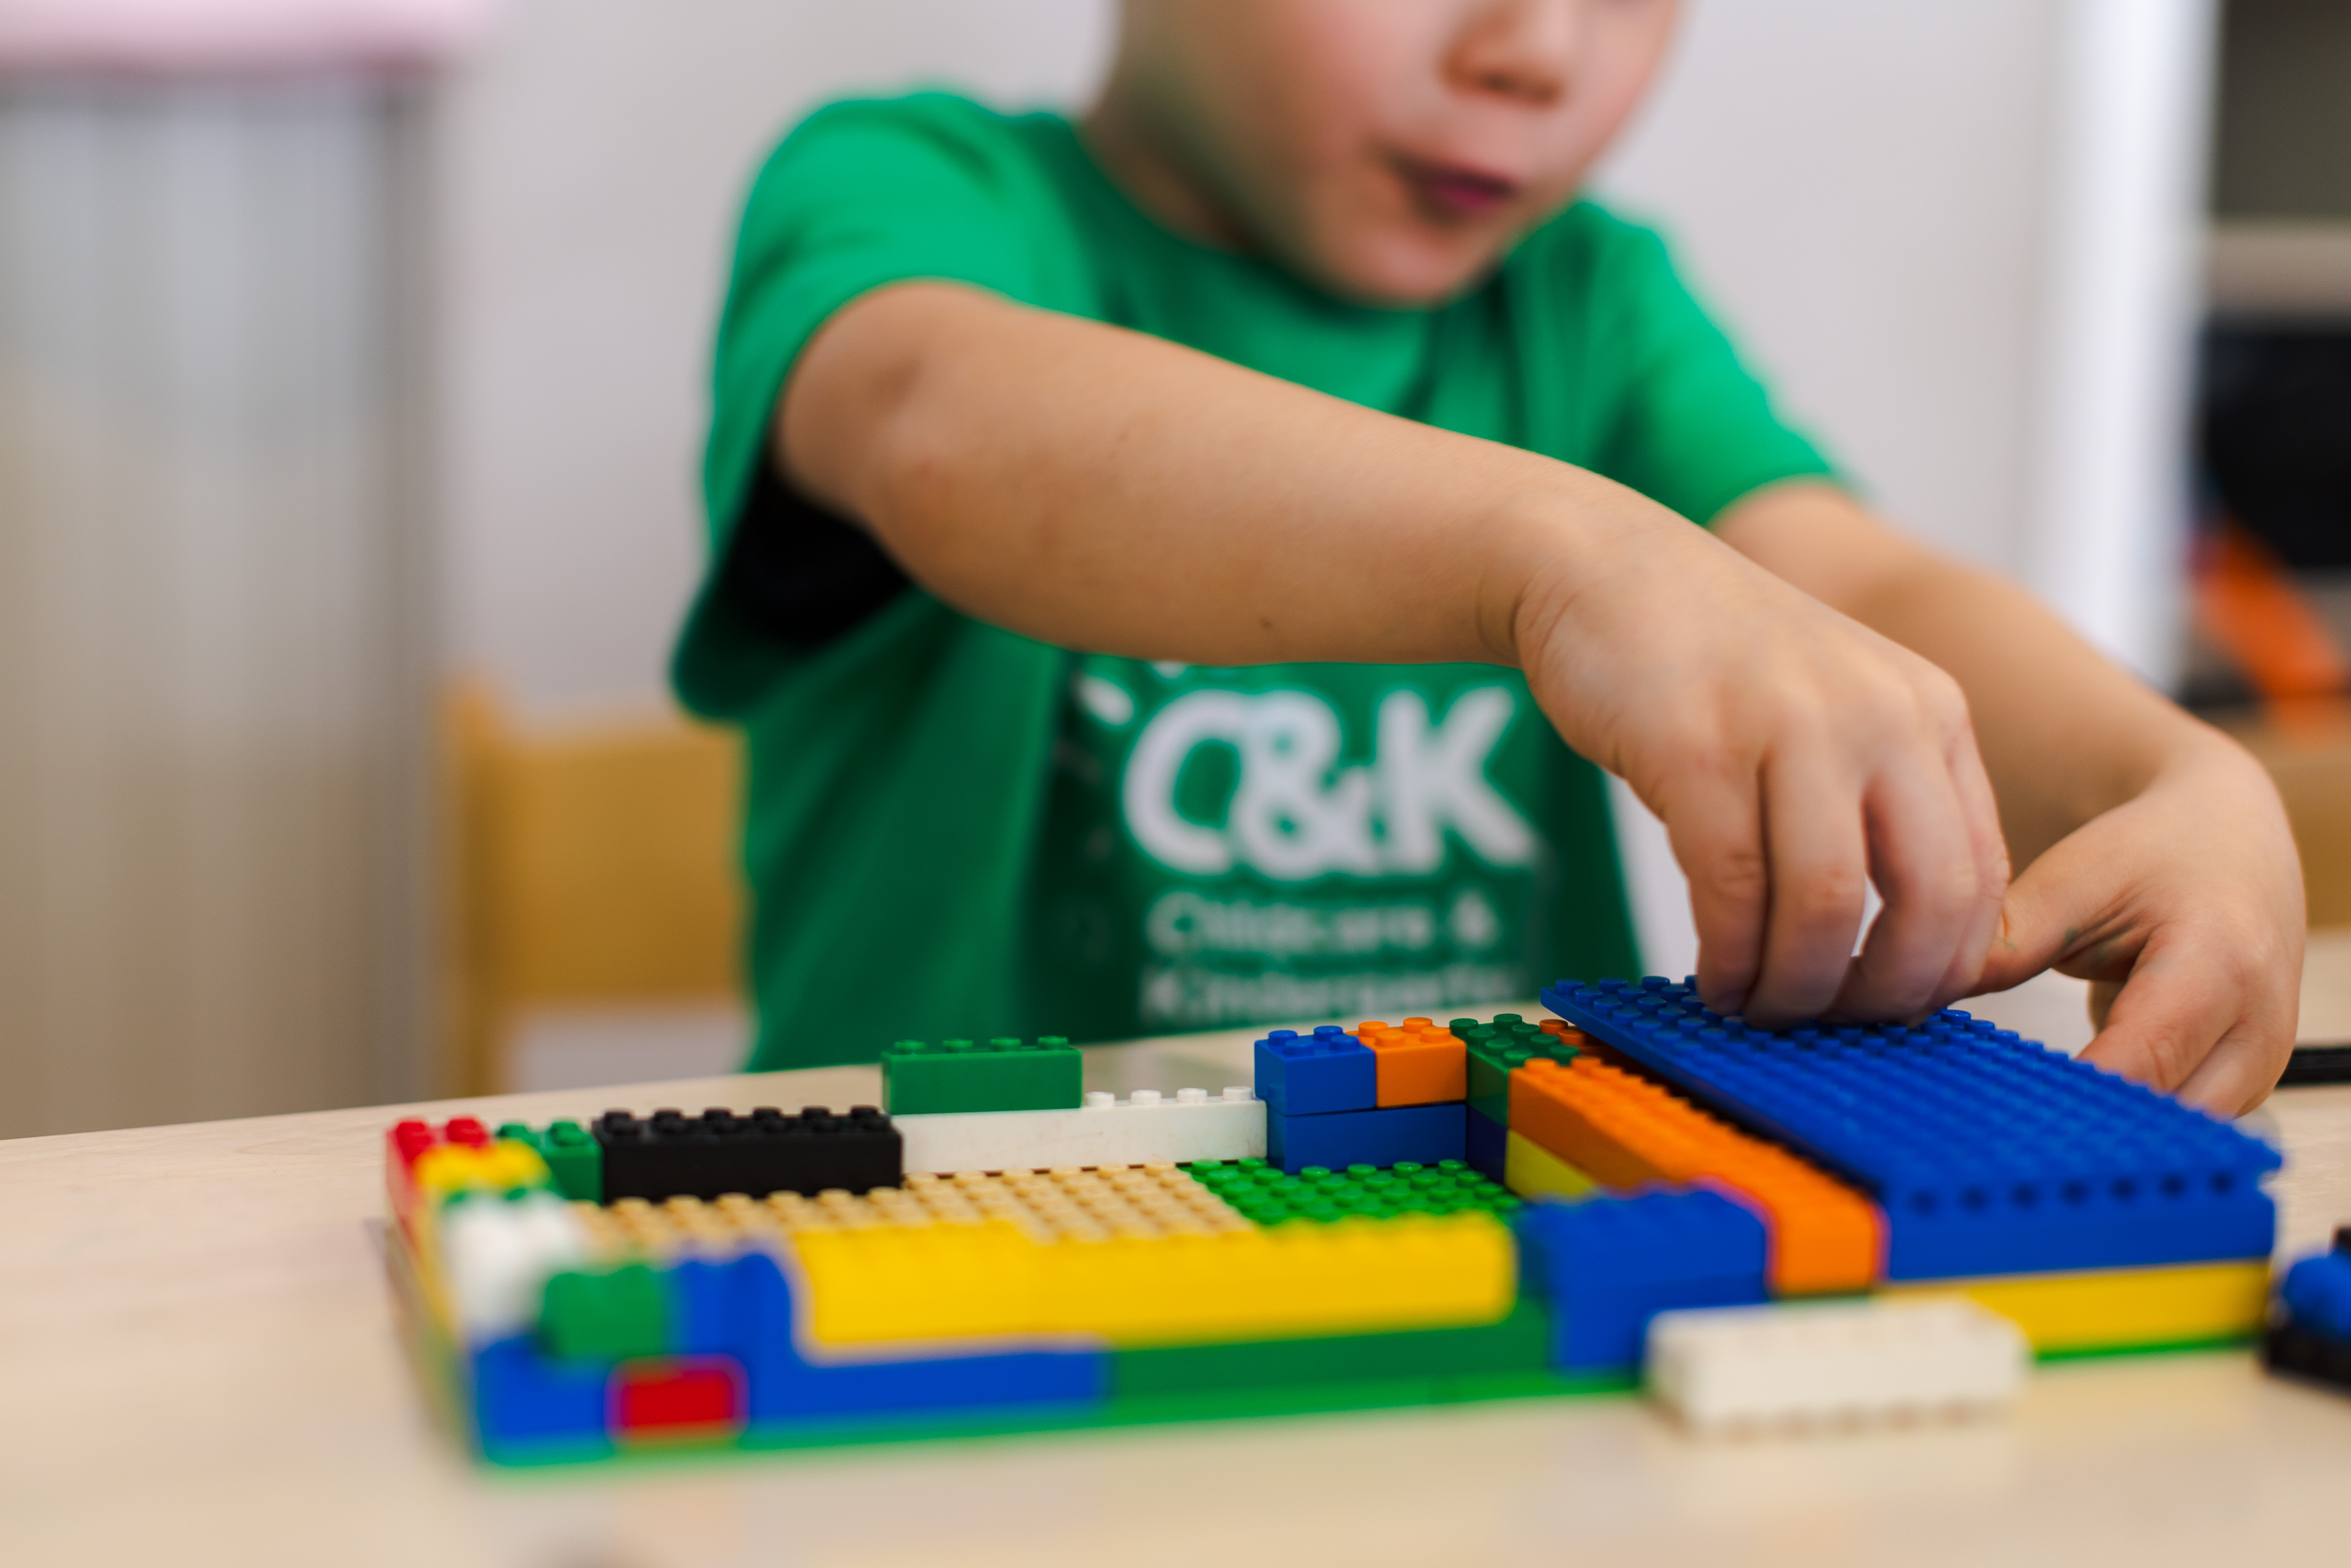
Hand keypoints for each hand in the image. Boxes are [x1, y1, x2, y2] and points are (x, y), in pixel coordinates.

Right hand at [1509, 504, 2009, 1026]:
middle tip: (1833, 1030)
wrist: (1602, 569)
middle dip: (1881, 996)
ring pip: (1826, 907)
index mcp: (1930, 714)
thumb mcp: (1836, 709)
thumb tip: (1904, 953)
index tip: (1888, 1011)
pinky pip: (1729, 889)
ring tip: (1760, 1007)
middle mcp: (1879, 715)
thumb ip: (1882, 805)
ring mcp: (1789, 727)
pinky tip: (1714, 976)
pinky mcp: (1697, 750)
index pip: (1981, 878)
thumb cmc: (1713, 660)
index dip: (1941, 971)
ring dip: (1794, 988)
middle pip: (1927, 903)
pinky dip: (1726, 956)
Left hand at [1974, 736, 2302, 1113]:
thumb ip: (2006, 940)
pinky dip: (2121, 1123)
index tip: (1991, 1114)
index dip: (2064, 1097)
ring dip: (2101, 1133)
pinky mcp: (2241, 1083)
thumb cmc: (2158, 855)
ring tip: (2020, 1120)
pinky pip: (2177, 1126)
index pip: (2139, 1062)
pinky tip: (2062, 1110)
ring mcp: (2257, 1065)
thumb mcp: (2075, 879)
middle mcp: (2254, 1028)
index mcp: (2217, 966)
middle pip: (2161, 1118)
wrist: (2232, 845)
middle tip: (1991, 1127)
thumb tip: (1915, 998)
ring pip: (2172, 1138)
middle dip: (2079, 1128)